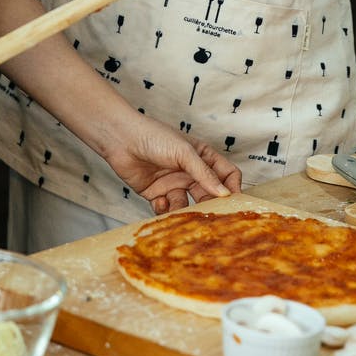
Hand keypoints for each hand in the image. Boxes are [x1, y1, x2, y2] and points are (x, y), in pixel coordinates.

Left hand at [101, 115, 241, 215]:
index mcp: (201, 157)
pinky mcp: (157, 194)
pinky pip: (167, 209)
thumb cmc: (154, 137)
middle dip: (209, 205)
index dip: (232, 187)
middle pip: (209, 194)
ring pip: (187, 205)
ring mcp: (174, 183)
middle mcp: (190, 172)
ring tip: (180, 210)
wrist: (121, 139)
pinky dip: (165, 209)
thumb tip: (225, 193)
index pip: (226, 174)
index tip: (234, 202)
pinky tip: (160, 200)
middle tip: (211, 218)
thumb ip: (204, 174)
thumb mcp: (184, 153)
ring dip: (185, 211)